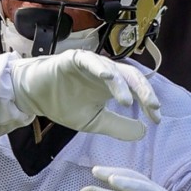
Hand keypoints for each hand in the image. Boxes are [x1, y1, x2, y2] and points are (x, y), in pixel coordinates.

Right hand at [12, 50, 159, 140]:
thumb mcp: (94, 122)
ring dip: (121, 84)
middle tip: (153, 107)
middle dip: (144, 92)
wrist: (34, 96)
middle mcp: (105, 73)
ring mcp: (90, 64)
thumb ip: (117, 126)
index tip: (156, 119)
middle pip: (131, 77)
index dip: (149, 102)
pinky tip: (107, 76)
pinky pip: (89, 60)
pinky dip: (99, 67)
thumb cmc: (63, 104)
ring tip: (127, 100)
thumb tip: (144, 131)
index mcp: (112, 86)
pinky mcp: (73, 59)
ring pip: (112, 69)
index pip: (137, 90)